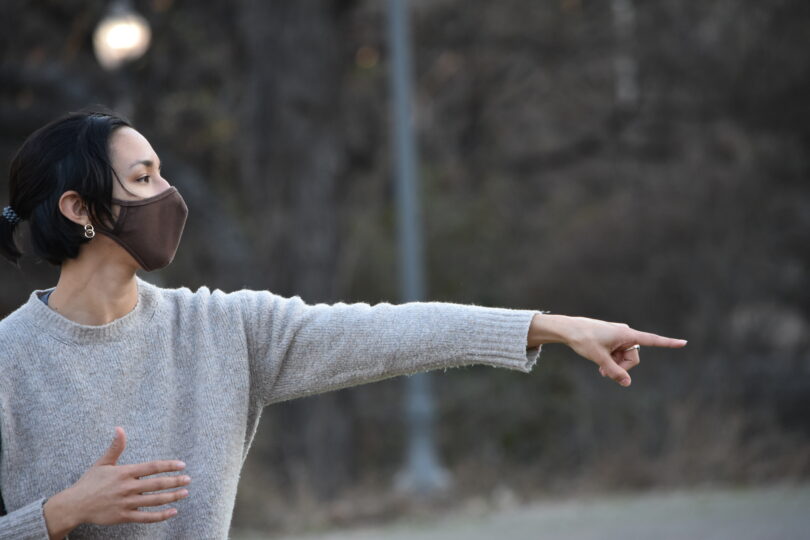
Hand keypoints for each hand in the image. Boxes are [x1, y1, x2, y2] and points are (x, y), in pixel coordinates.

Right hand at [45, 427, 190, 536]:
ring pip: (154, 501)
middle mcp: (127, 488)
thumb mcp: (102, 462)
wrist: (74, 505)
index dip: (169, 466)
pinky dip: (160, 516)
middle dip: (175, 481)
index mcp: (124, 473)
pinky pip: (146, 518)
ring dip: (172, 497)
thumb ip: (116, 447)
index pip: (152, 467)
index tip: (182, 465)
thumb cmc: (89, 482)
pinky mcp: (124, 516)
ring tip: (185, 493)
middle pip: (156, 484)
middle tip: (188, 479)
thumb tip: (120, 428)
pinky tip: (173, 512)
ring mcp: (126, 503)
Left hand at [527, 313, 686, 386]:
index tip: (684, 342)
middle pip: (634, 357)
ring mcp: (619, 336)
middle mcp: (626, 333)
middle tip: (605, 373)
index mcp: (626, 334)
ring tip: (600, 369)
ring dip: (615, 365)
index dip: (668, 343)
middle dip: (622, 368)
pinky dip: (612, 360)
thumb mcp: (599, 358)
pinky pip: (618, 354)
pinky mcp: (613, 339)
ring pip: (625, 357)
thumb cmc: (583, 340)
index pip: (652, 340)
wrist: (568, 329)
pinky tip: (600, 364)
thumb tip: (627, 383)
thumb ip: (614, 371)